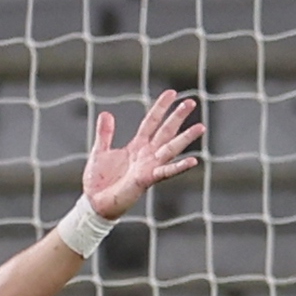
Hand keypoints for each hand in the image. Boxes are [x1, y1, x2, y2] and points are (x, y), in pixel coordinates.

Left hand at [79, 94, 204, 220]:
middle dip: (178, 117)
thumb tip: (106, 113)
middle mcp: (146, 155)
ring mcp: (148, 166)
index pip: (152, 122)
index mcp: (137, 146)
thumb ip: (105, 134)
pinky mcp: (146, 179)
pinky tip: (193, 160)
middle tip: (191, 102)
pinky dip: (179, 167)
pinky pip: (165, 172)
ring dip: (185, 138)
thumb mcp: (100, 152)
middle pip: (165, 131)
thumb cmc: (98, 181)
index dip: (161, 107)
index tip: (172, 93)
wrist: (94, 203)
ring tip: (201, 127)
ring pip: (171, 148)